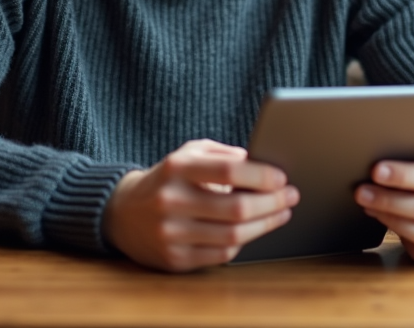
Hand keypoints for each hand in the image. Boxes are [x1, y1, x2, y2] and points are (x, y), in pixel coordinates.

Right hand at [101, 139, 298, 271]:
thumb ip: (223, 155)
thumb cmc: (167, 178)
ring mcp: (171, 233)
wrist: (122, 212)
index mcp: (176, 168)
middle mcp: (171, 201)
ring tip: (281, 213)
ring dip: (265, 225)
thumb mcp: (188, 154)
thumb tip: (262, 164)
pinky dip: (242, 242)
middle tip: (291, 195)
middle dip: (272, 202)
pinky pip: (220, 254)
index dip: (261, 175)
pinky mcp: (174, 259)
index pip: (228, 171)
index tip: (281, 177)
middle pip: (236, 208)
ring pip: (233, 235)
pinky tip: (254, 230)